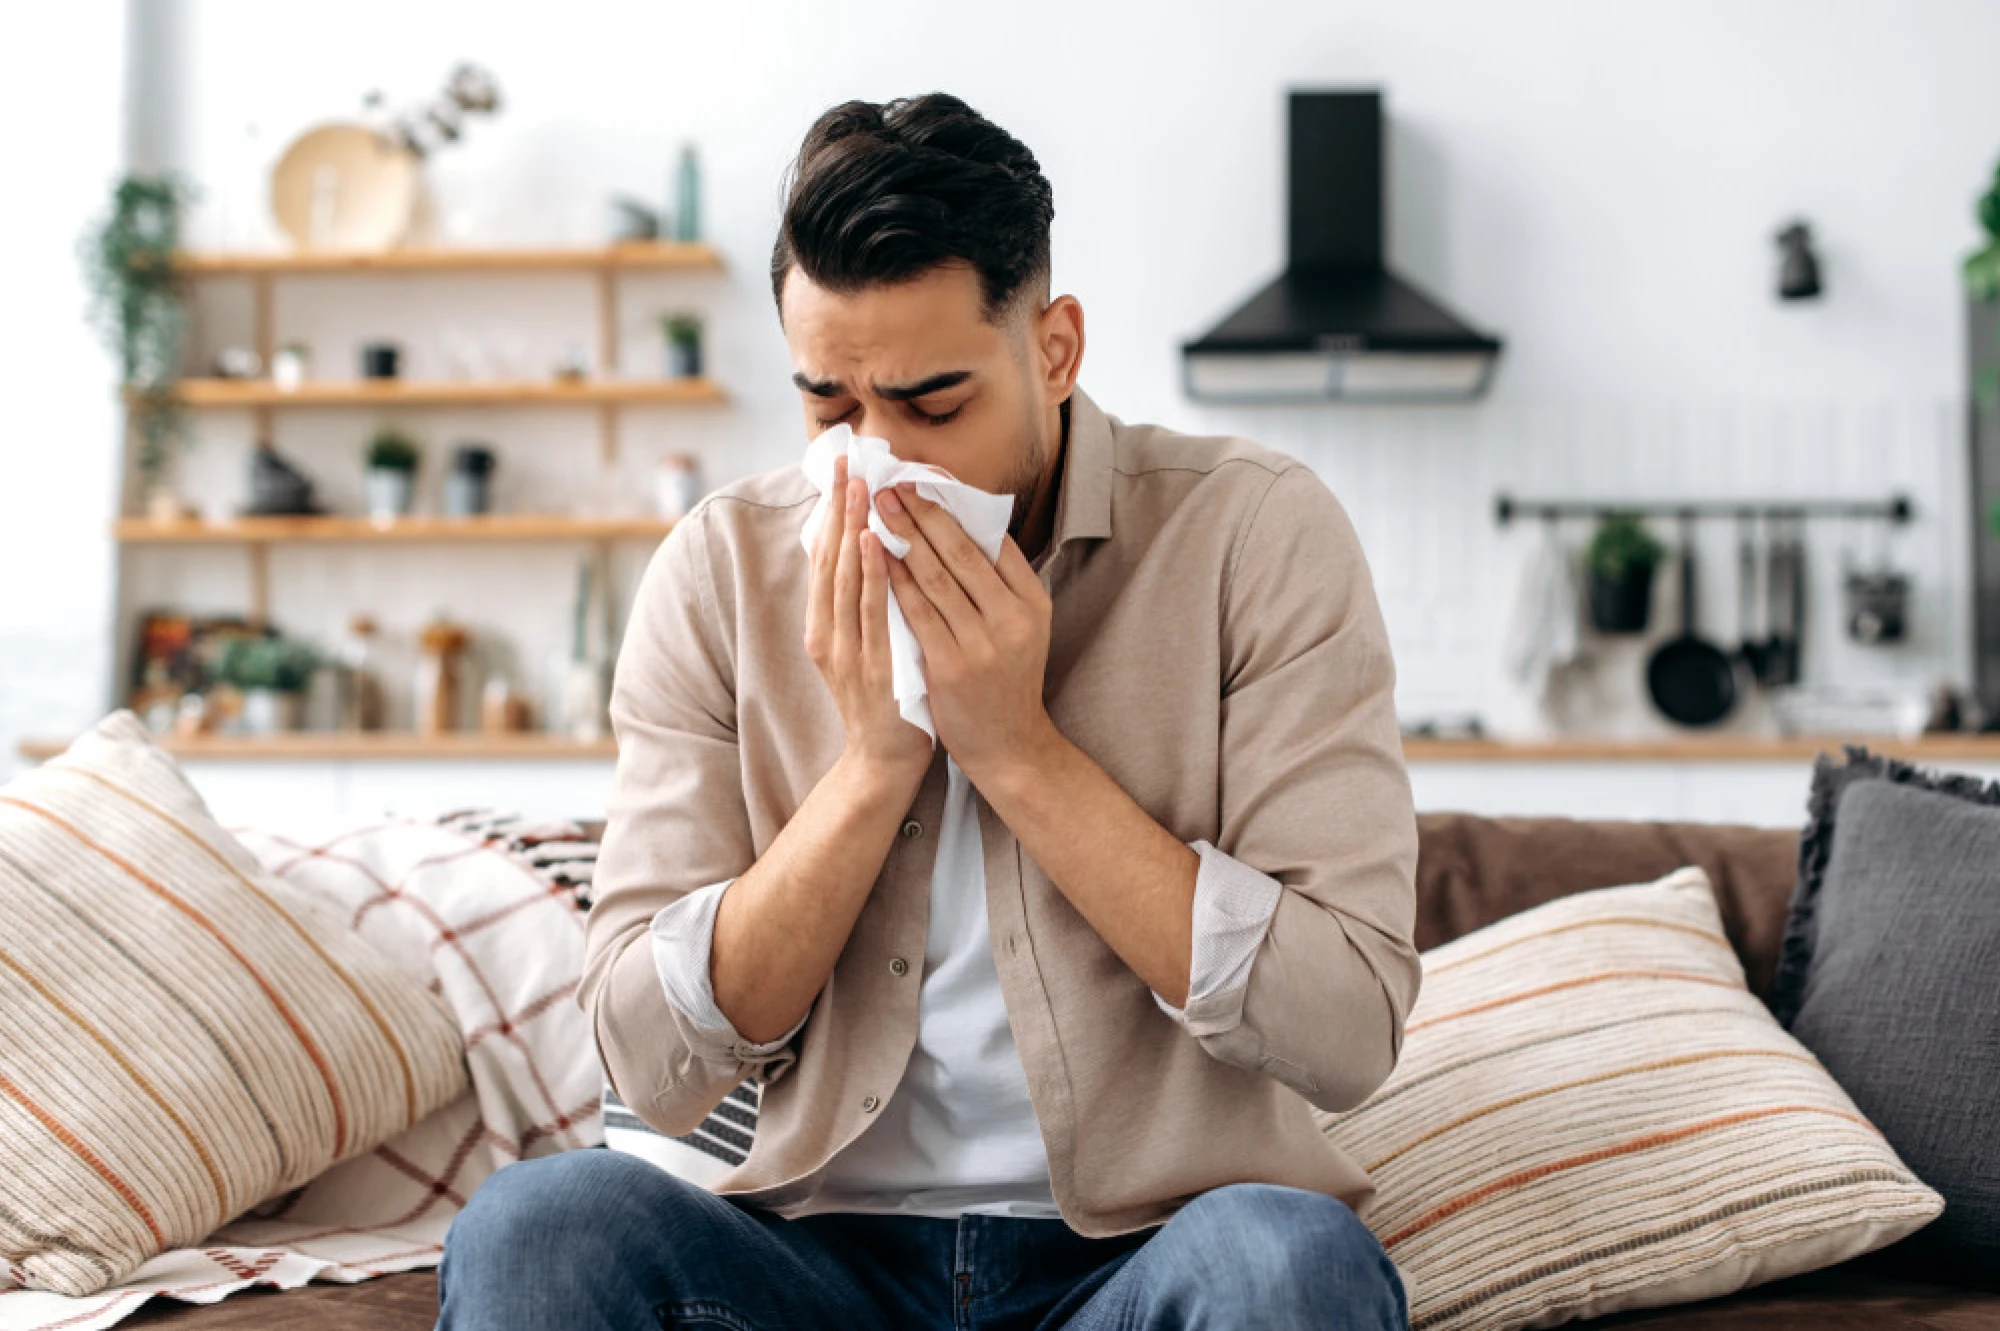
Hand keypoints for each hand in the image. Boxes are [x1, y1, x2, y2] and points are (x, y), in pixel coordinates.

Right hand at [804, 455, 933, 790]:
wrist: (883, 763)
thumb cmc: (887, 700)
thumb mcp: (868, 645)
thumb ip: (866, 605)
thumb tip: (879, 553)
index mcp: (825, 626)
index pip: (825, 558)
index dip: (830, 513)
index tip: (840, 470)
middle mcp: (828, 634)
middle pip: (830, 560)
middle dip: (839, 509)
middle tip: (848, 462)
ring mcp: (847, 652)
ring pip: (846, 579)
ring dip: (853, 529)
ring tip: (861, 486)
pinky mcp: (871, 668)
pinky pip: (872, 611)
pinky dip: (873, 574)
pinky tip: (878, 542)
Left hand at [875, 482, 1057, 782]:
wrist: (1008, 745)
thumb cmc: (1006, 678)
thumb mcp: (1020, 626)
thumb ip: (999, 583)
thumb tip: (964, 524)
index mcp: (1032, 602)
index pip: (992, 541)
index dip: (956, 506)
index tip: (927, 478)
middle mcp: (1012, 618)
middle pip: (962, 551)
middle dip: (923, 511)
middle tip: (893, 481)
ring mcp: (982, 643)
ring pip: (936, 576)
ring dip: (902, 535)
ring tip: (878, 505)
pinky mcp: (950, 666)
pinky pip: (916, 611)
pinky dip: (893, 578)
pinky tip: (874, 555)